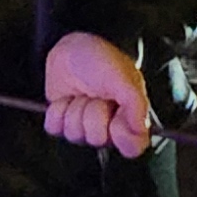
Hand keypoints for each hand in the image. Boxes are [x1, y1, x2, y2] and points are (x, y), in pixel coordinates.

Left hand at [42, 30, 155, 157]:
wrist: (72, 48)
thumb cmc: (102, 59)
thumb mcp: (123, 78)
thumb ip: (136, 104)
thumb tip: (141, 130)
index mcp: (129, 118)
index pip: (132, 147)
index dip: (122, 135)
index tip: (117, 117)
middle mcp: (108, 126)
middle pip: (97, 139)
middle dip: (93, 113)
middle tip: (97, 96)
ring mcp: (84, 125)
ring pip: (74, 134)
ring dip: (75, 109)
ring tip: (82, 94)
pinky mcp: (62, 121)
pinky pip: (54, 129)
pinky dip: (57, 110)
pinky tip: (66, 98)